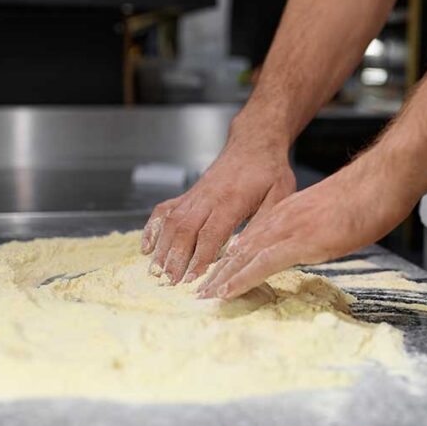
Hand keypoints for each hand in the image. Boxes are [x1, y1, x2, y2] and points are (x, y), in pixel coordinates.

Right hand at [141, 135, 295, 283]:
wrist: (255, 142)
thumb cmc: (270, 171)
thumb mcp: (279, 196)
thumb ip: (262, 224)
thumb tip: (246, 252)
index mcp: (231, 199)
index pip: (210, 233)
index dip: (199, 257)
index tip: (191, 279)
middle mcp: (207, 197)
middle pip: (184, 230)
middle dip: (175, 258)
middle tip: (169, 282)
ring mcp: (194, 195)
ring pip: (171, 222)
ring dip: (162, 248)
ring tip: (156, 272)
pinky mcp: (188, 194)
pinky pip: (164, 211)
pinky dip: (152, 228)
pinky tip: (147, 247)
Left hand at [197, 151, 415, 299]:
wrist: (378, 183)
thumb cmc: (364, 201)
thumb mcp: (329, 218)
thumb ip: (312, 233)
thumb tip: (308, 248)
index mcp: (287, 214)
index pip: (250, 240)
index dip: (231, 260)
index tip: (216, 276)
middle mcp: (279, 220)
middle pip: (240, 249)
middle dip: (218, 272)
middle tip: (199, 292)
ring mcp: (287, 230)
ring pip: (243, 256)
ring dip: (221, 278)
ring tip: (203, 296)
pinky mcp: (298, 241)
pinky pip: (262, 263)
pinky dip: (241, 278)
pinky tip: (227, 291)